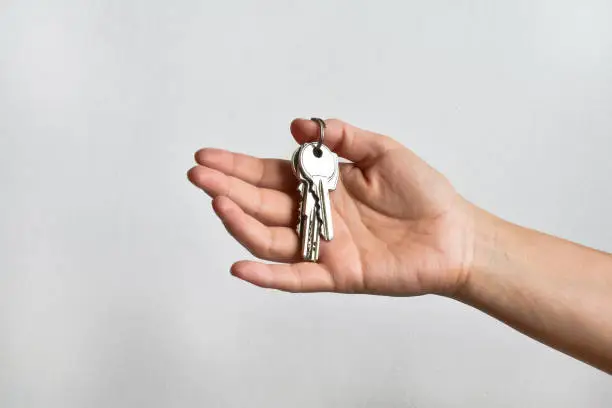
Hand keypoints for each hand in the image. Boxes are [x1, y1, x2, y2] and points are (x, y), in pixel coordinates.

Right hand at [188, 119, 475, 295]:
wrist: (453, 233)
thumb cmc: (422, 192)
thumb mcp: (381, 151)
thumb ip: (341, 137)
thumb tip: (296, 124)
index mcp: (321, 185)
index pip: (268, 174)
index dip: (237, 166)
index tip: (206, 156)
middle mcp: (313, 215)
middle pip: (261, 203)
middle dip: (228, 188)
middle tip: (199, 175)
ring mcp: (322, 247)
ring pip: (270, 238)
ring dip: (241, 222)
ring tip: (219, 202)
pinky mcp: (337, 274)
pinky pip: (296, 277)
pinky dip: (267, 275)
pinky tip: (240, 267)